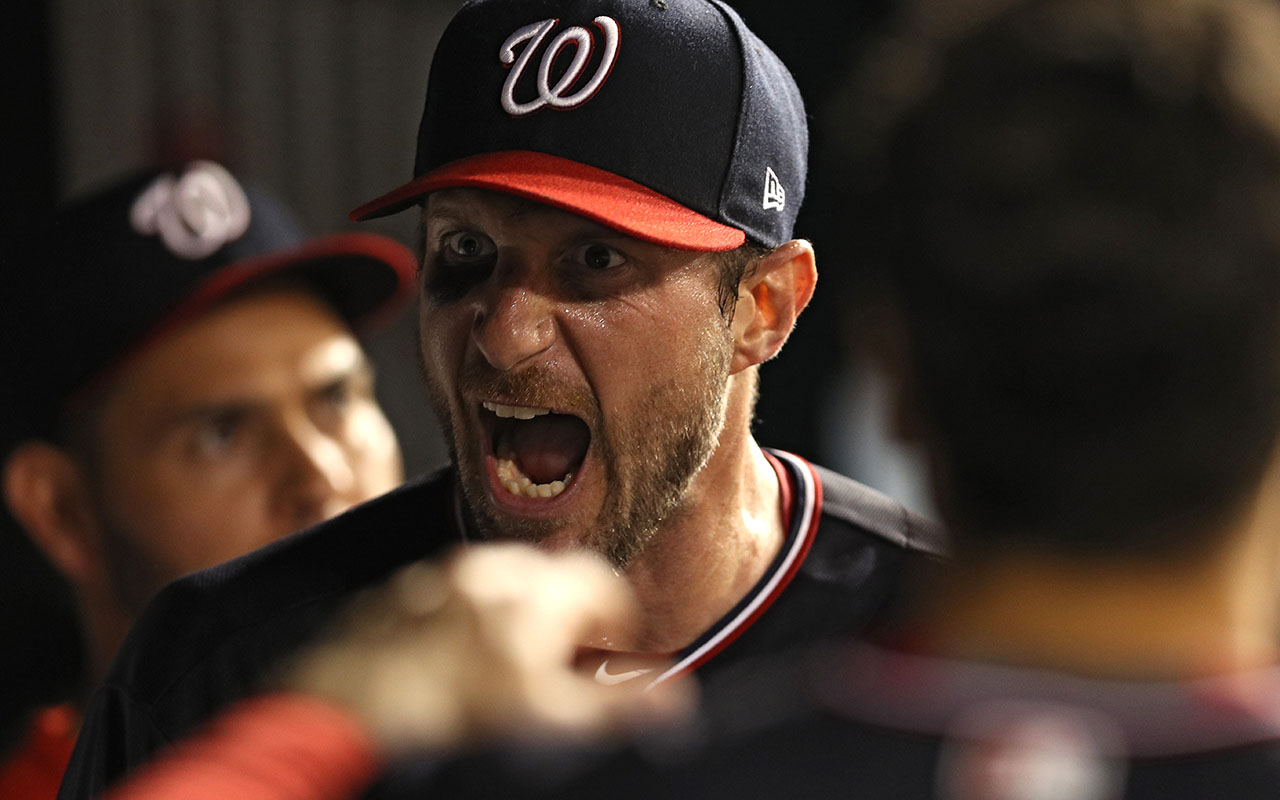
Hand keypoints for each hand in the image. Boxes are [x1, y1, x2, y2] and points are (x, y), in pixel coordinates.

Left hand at [278, 543, 693, 755]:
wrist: (349, 715)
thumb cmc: (452, 717)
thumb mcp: (548, 720)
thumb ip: (616, 708)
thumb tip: (673, 704)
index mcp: (534, 596)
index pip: (599, 579)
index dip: (616, 610)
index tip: (617, 637)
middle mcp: (484, 575)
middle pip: (545, 576)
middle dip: (562, 608)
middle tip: (564, 652)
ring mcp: (432, 583)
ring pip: (488, 584)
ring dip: (508, 610)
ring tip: (506, 659)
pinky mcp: (390, 601)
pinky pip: (438, 599)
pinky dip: (455, 620)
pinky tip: (447, 663)